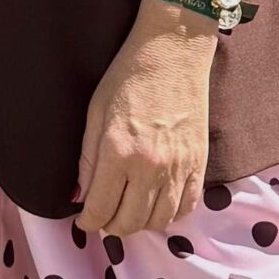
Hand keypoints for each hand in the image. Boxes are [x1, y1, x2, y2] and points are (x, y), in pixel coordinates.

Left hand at [71, 1, 218, 235]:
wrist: (174, 52)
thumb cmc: (129, 76)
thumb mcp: (96, 114)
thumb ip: (87, 161)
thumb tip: (79, 197)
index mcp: (119, 152)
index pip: (100, 209)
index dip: (88, 222)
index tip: (84, 220)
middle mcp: (150, 166)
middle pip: (129, 222)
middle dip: (111, 226)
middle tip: (104, 217)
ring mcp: (179, 167)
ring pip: (159, 221)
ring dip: (140, 224)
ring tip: (129, 212)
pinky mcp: (199, 162)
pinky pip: (187, 206)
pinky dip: (170, 215)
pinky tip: (157, 206)